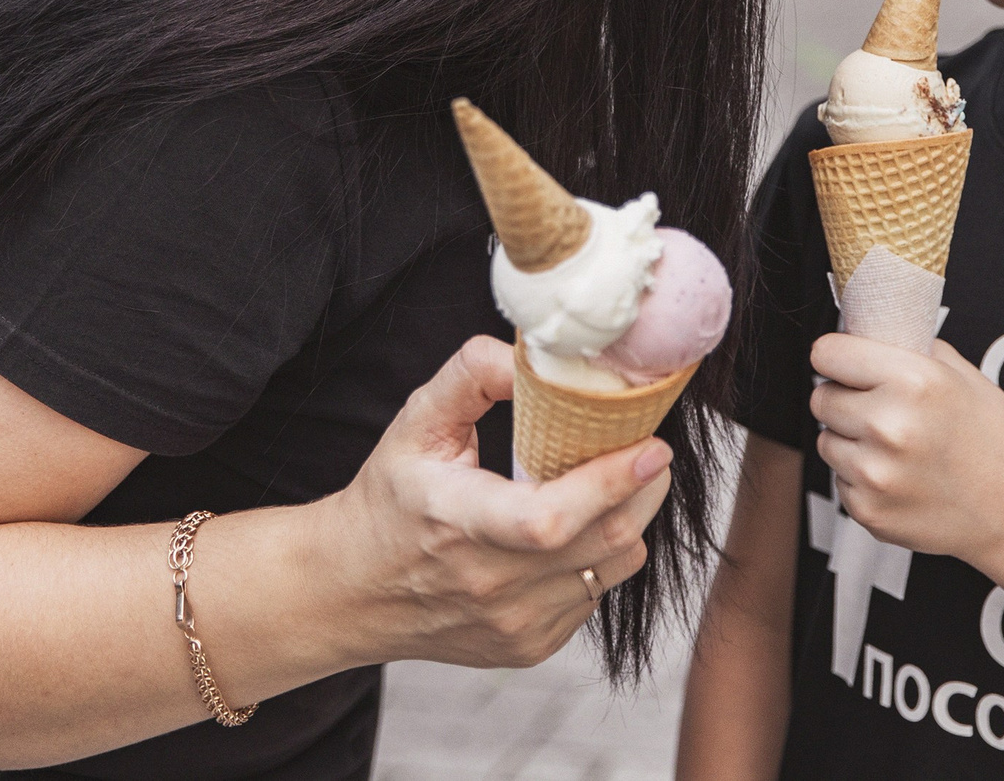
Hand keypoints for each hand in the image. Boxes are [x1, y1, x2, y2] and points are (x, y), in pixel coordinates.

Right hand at [327, 335, 671, 668]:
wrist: (351, 591)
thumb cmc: (389, 499)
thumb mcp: (416, 423)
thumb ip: (474, 374)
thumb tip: (537, 357)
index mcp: (457, 523)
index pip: (549, 519)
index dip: (609, 484)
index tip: (652, 448)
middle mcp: (489, 585)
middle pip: (604, 542)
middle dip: (643, 489)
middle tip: (647, 450)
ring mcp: (514, 624)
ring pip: (614, 569)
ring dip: (628, 521)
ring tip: (607, 487)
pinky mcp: (529, 646)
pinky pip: (595, 595)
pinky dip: (599, 558)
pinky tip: (570, 534)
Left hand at [809, 332, 1003, 573]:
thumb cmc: (995, 440)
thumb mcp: (962, 375)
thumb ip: (908, 349)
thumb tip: (862, 333)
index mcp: (913, 381)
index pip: (827, 353)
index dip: (837, 358)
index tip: (846, 366)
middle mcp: (889, 426)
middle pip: (820, 398)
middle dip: (845, 400)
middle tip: (880, 411)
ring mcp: (876, 473)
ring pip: (826, 441)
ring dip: (850, 442)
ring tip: (896, 449)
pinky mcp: (869, 511)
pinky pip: (840, 481)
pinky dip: (862, 479)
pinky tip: (901, 478)